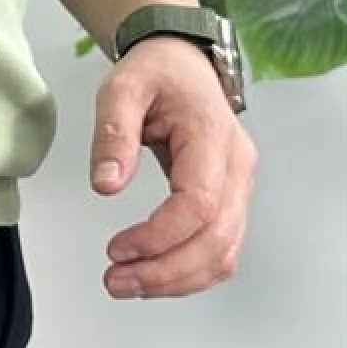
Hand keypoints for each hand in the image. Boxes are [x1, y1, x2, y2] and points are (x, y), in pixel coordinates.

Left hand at [89, 34, 257, 300]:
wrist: (183, 63)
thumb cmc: (155, 73)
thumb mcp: (121, 89)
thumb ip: (113, 134)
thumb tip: (107, 185)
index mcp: (212, 135)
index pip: (199, 203)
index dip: (159, 236)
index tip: (117, 249)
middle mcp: (237, 166)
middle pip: (217, 238)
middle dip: (166, 270)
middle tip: (115, 281)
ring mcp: (239, 185)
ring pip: (225, 252)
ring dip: (177, 279)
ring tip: (126, 284)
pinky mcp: (231, 200)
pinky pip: (222, 248)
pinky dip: (190, 271)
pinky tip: (152, 276)